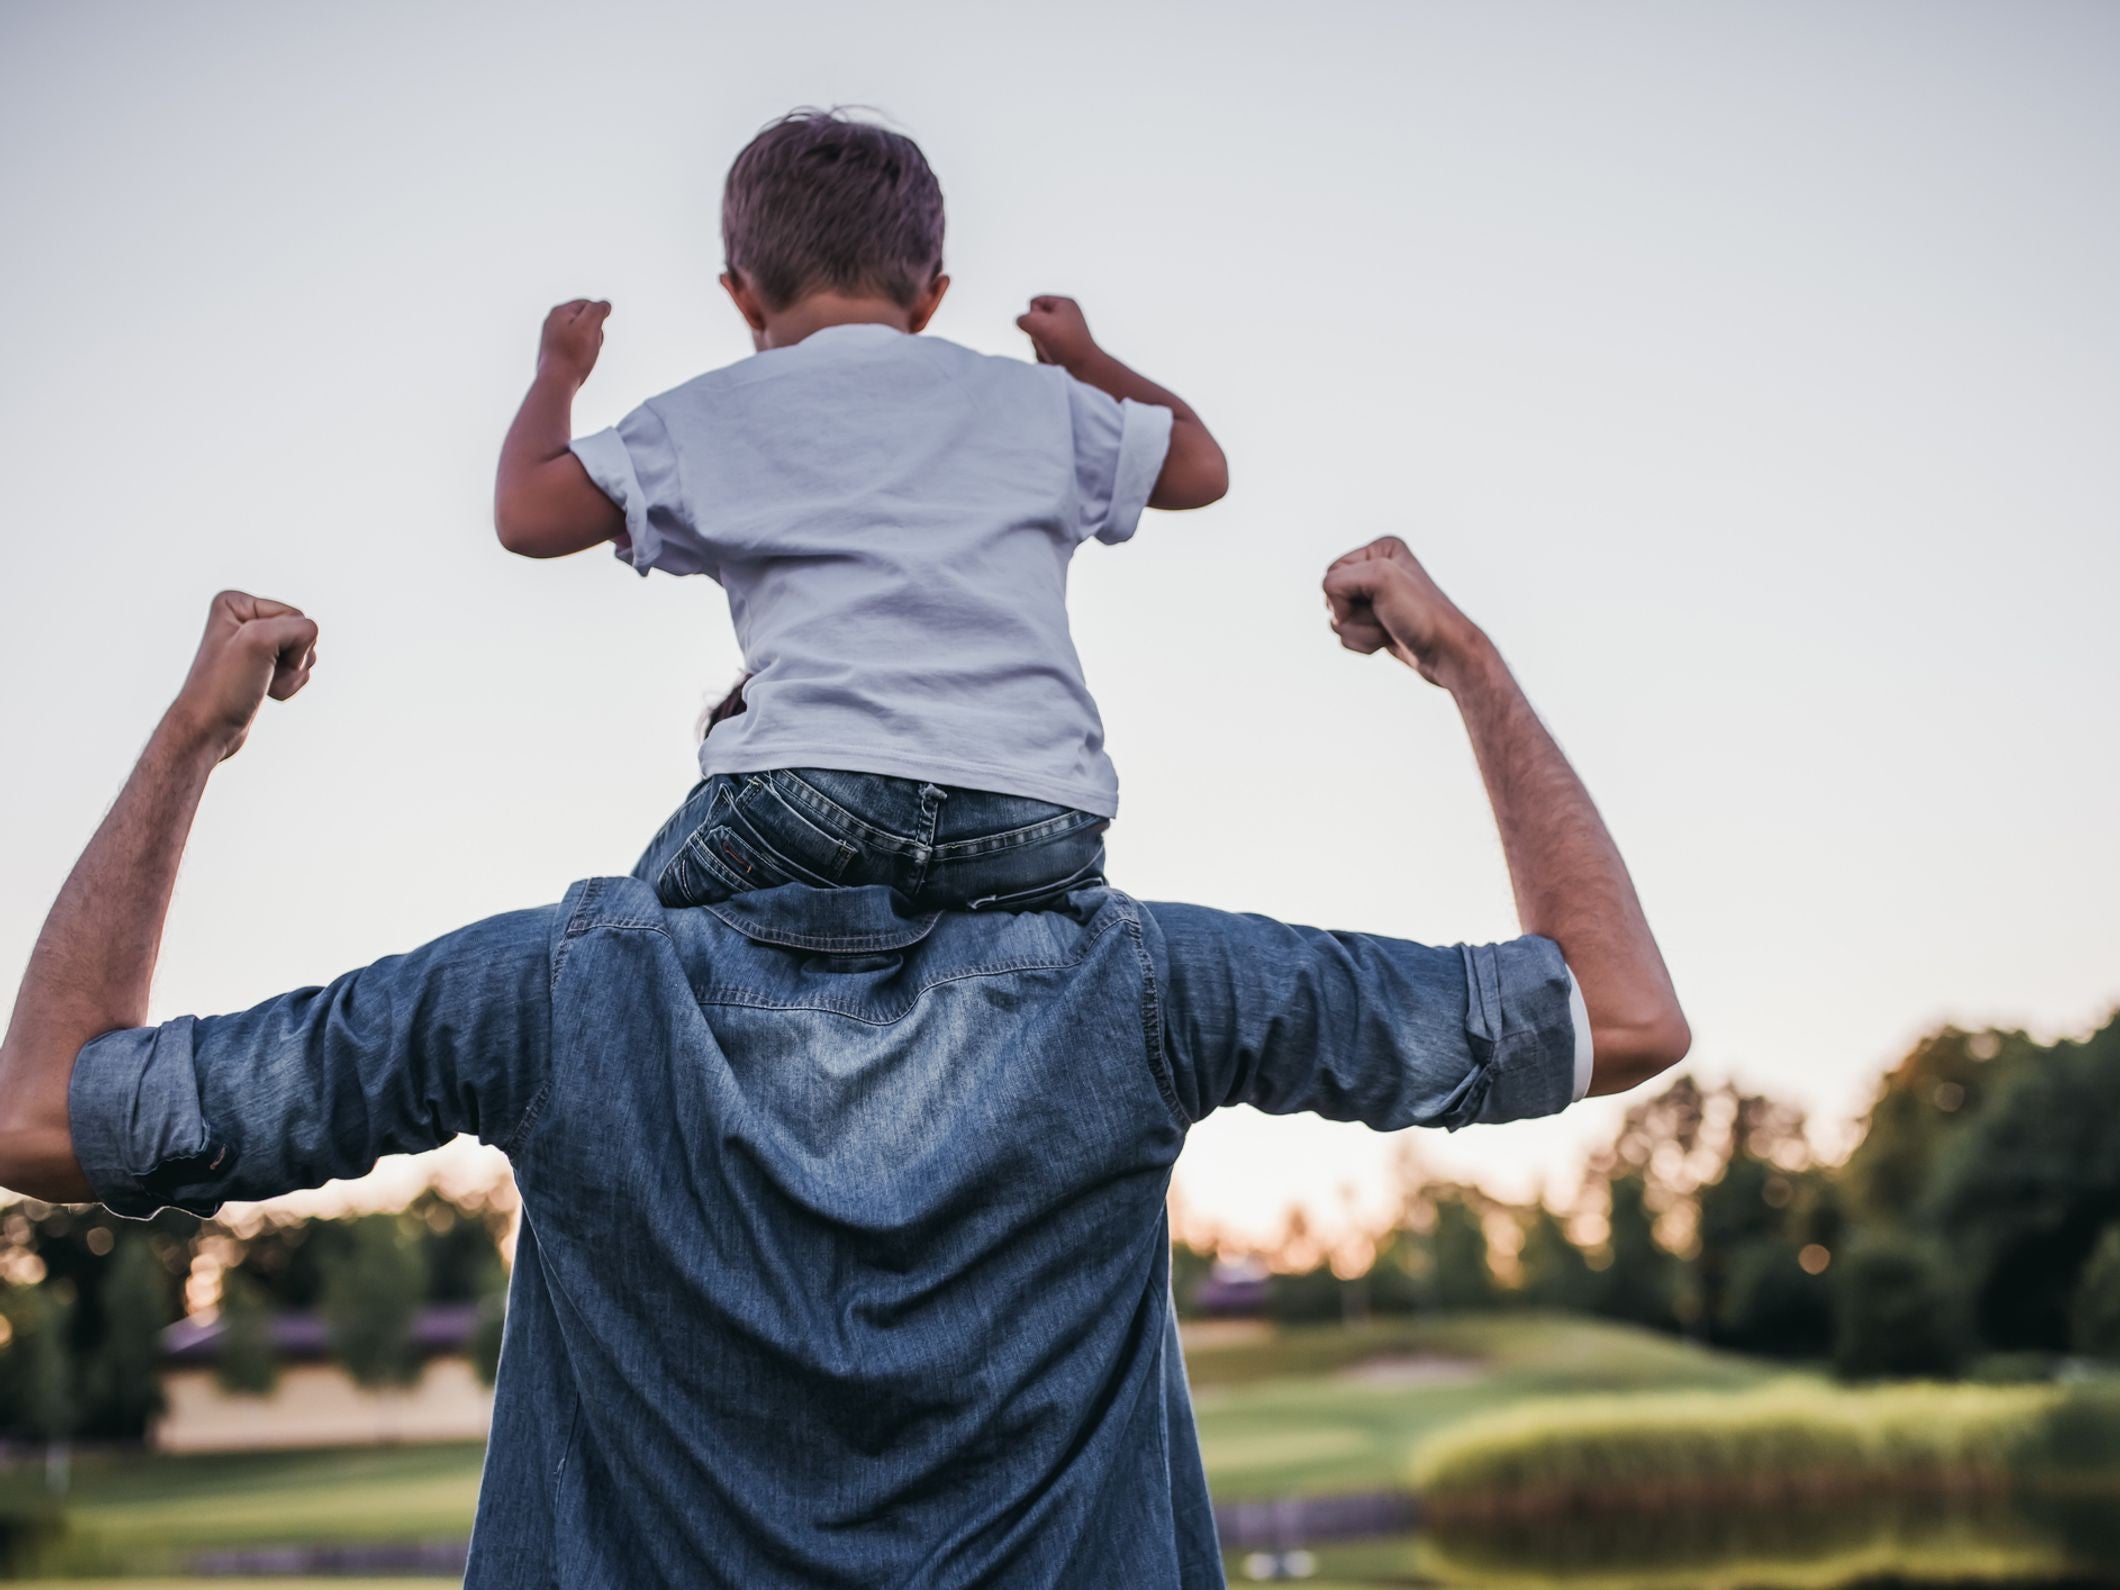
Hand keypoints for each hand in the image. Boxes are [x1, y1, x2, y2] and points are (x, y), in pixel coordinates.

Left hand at [168, 591, 318, 760]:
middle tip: (260, 674)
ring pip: (304, 652)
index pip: (295, 615)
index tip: (256, 660)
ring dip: (291, 675)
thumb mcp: (259, 642)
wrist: (208, 729)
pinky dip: (289, 685)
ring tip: (261, 684)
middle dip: (292, 660)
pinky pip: (298, 670)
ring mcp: (254, 644)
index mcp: (235, 603)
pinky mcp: (262, 666)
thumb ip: (298, 628)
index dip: (287, 643)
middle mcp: (243, 619)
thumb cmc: (225, 688)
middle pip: (301, 633)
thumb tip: (311, 642)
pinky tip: (265, 692)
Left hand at [538, 299, 610, 386]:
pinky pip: (574, 348)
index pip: (589, 304)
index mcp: (559, 311)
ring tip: (583, 357)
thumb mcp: (590, 326)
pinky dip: (579, 354)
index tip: (595, 334)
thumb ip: (598, 309)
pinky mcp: (553, 351)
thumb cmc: (572, 355)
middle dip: (594, 332)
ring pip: (580, 335)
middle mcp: (551, 321)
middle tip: (589, 346)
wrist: (556, 383)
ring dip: (588, 345)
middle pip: (585, 320)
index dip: (598, 319)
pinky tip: (577, 364)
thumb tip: (604, 305)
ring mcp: (551, 337)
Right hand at [1016, 296, 1098, 370]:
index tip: (1045, 327)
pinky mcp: (1063, 348)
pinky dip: (1045, 356)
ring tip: (1053, 352)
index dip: (1033, 316)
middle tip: (1049, 342)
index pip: (1035, 302)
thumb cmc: (1068, 345)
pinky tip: (1055, 359)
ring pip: (1037, 337)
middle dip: (1036, 334)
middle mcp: (1065, 317)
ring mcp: (1064, 333)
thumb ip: (1024, 319)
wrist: (1086, 369)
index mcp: (1064, 304)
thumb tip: (1022, 325)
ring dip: (1040, 347)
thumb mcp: (1040, 324)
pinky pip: (1044, 349)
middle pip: (1035, 321)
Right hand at [1323, 537, 1487, 687]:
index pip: (1332, 573)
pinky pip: (1347, 635)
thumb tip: (1333, 611)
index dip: (1345, 595)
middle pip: (1332, 598)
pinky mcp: (1376, 622)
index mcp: (1381, 549)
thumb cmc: (1421, 615)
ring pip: (1337, 620)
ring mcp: (1376, 598)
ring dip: (1360, 633)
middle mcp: (1378, 569)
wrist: (1447, 653)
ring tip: (1388, 630)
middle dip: (1353, 616)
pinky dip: (1363, 643)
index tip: (1377, 602)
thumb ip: (1339, 581)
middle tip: (1385, 617)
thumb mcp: (1380, 579)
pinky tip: (1387, 640)